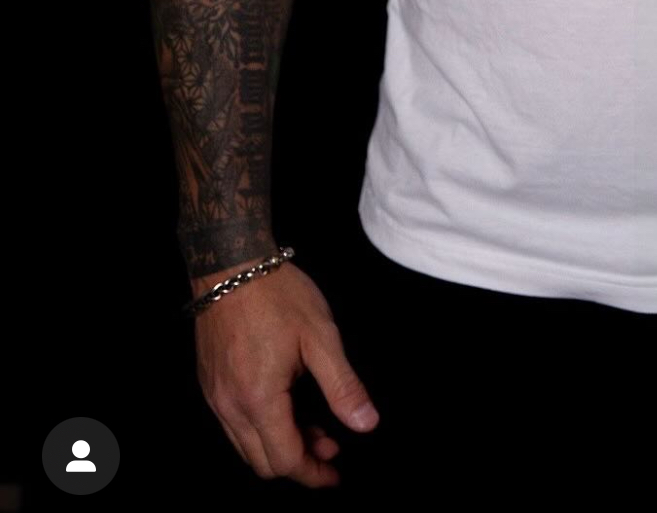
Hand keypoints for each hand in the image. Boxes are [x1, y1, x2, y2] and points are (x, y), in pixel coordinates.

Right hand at [192, 262, 379, 487]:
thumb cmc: (277, 294)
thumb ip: (342, 386)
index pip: (285, 460)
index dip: (314, 473)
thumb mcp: (320, 336)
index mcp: (259, 399)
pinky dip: (262, 427)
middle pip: (263, 462)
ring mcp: (215, 396)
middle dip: (299, 462)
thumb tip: (365, 424)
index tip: (336, 473)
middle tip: (331, 446)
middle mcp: (230, 407)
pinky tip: (286, 405)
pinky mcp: (210, 383)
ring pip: (246, 446)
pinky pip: (235, 424)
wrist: (230, 263)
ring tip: (314, 424)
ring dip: (280, 445)